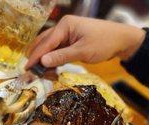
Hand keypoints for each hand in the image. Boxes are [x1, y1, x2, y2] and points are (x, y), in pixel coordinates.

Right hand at [25, 16, 145, 68]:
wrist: (122, 40)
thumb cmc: (104, 43)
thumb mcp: (83, 51)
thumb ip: (62, 56)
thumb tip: (42, 62)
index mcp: (65, 25)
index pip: (46, 42)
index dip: (35, 57)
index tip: (26, 69)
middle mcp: (63, 27)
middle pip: (44, 43)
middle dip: (37, 58)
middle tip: (29, 73)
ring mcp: (67, 34)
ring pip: (50, 48)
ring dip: (45, 60)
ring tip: (41, 74)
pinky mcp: (71, 41)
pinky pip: (58, 51)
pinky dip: (54, 60)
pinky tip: (51, 70)